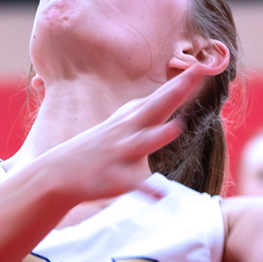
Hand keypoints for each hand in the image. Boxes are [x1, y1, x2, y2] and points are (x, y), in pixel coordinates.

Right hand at [38, 65, 207, 202]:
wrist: (60, 172)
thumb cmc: (99, 146)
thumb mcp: (123, 123)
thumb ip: (147, 110)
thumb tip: (170, 94)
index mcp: (133, 117)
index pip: (161, 96)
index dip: (182, 82)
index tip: (202, 66)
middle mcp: (128, 130)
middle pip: (156, 107)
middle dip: (176, 91)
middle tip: (196, 74)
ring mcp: (121, 152)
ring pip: (143, 143)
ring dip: (158, 136)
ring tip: (177, 127)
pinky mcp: (115, 177)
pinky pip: (134, 184)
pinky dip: (147, 190)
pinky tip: (162, 195)